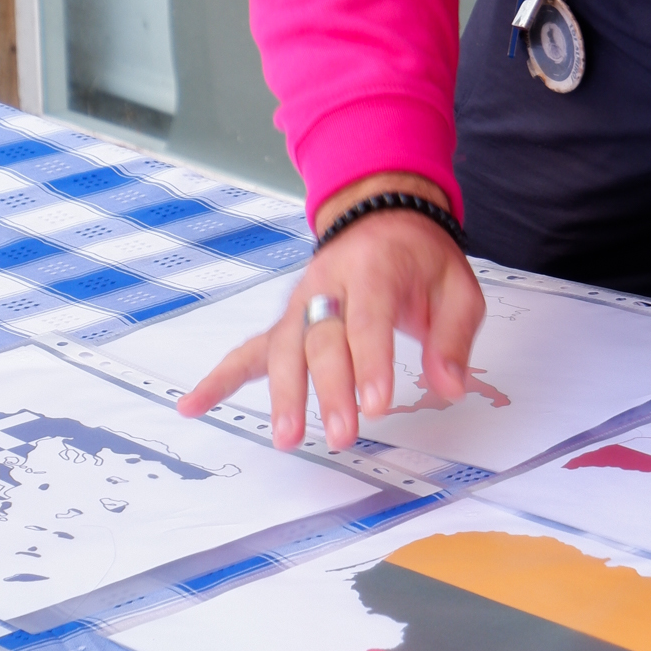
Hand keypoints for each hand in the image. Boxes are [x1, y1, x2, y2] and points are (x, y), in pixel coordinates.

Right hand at [176, 177, 484, 452]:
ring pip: (286, 346)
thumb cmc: (420, 256)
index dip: (371, 361)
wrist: (382, 214)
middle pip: (323, 337)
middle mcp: (329, 282)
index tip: (377, 404)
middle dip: (330, 387)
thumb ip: (454, 336)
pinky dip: (220, 378)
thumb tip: (450, 387)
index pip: (370, 317)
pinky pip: (250, 349)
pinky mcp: (287, 321)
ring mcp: (302, 301)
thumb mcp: (457, 284)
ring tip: (287, 436)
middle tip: (343, 433)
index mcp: (375, 267)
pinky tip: (193, 405)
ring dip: (284, 392)